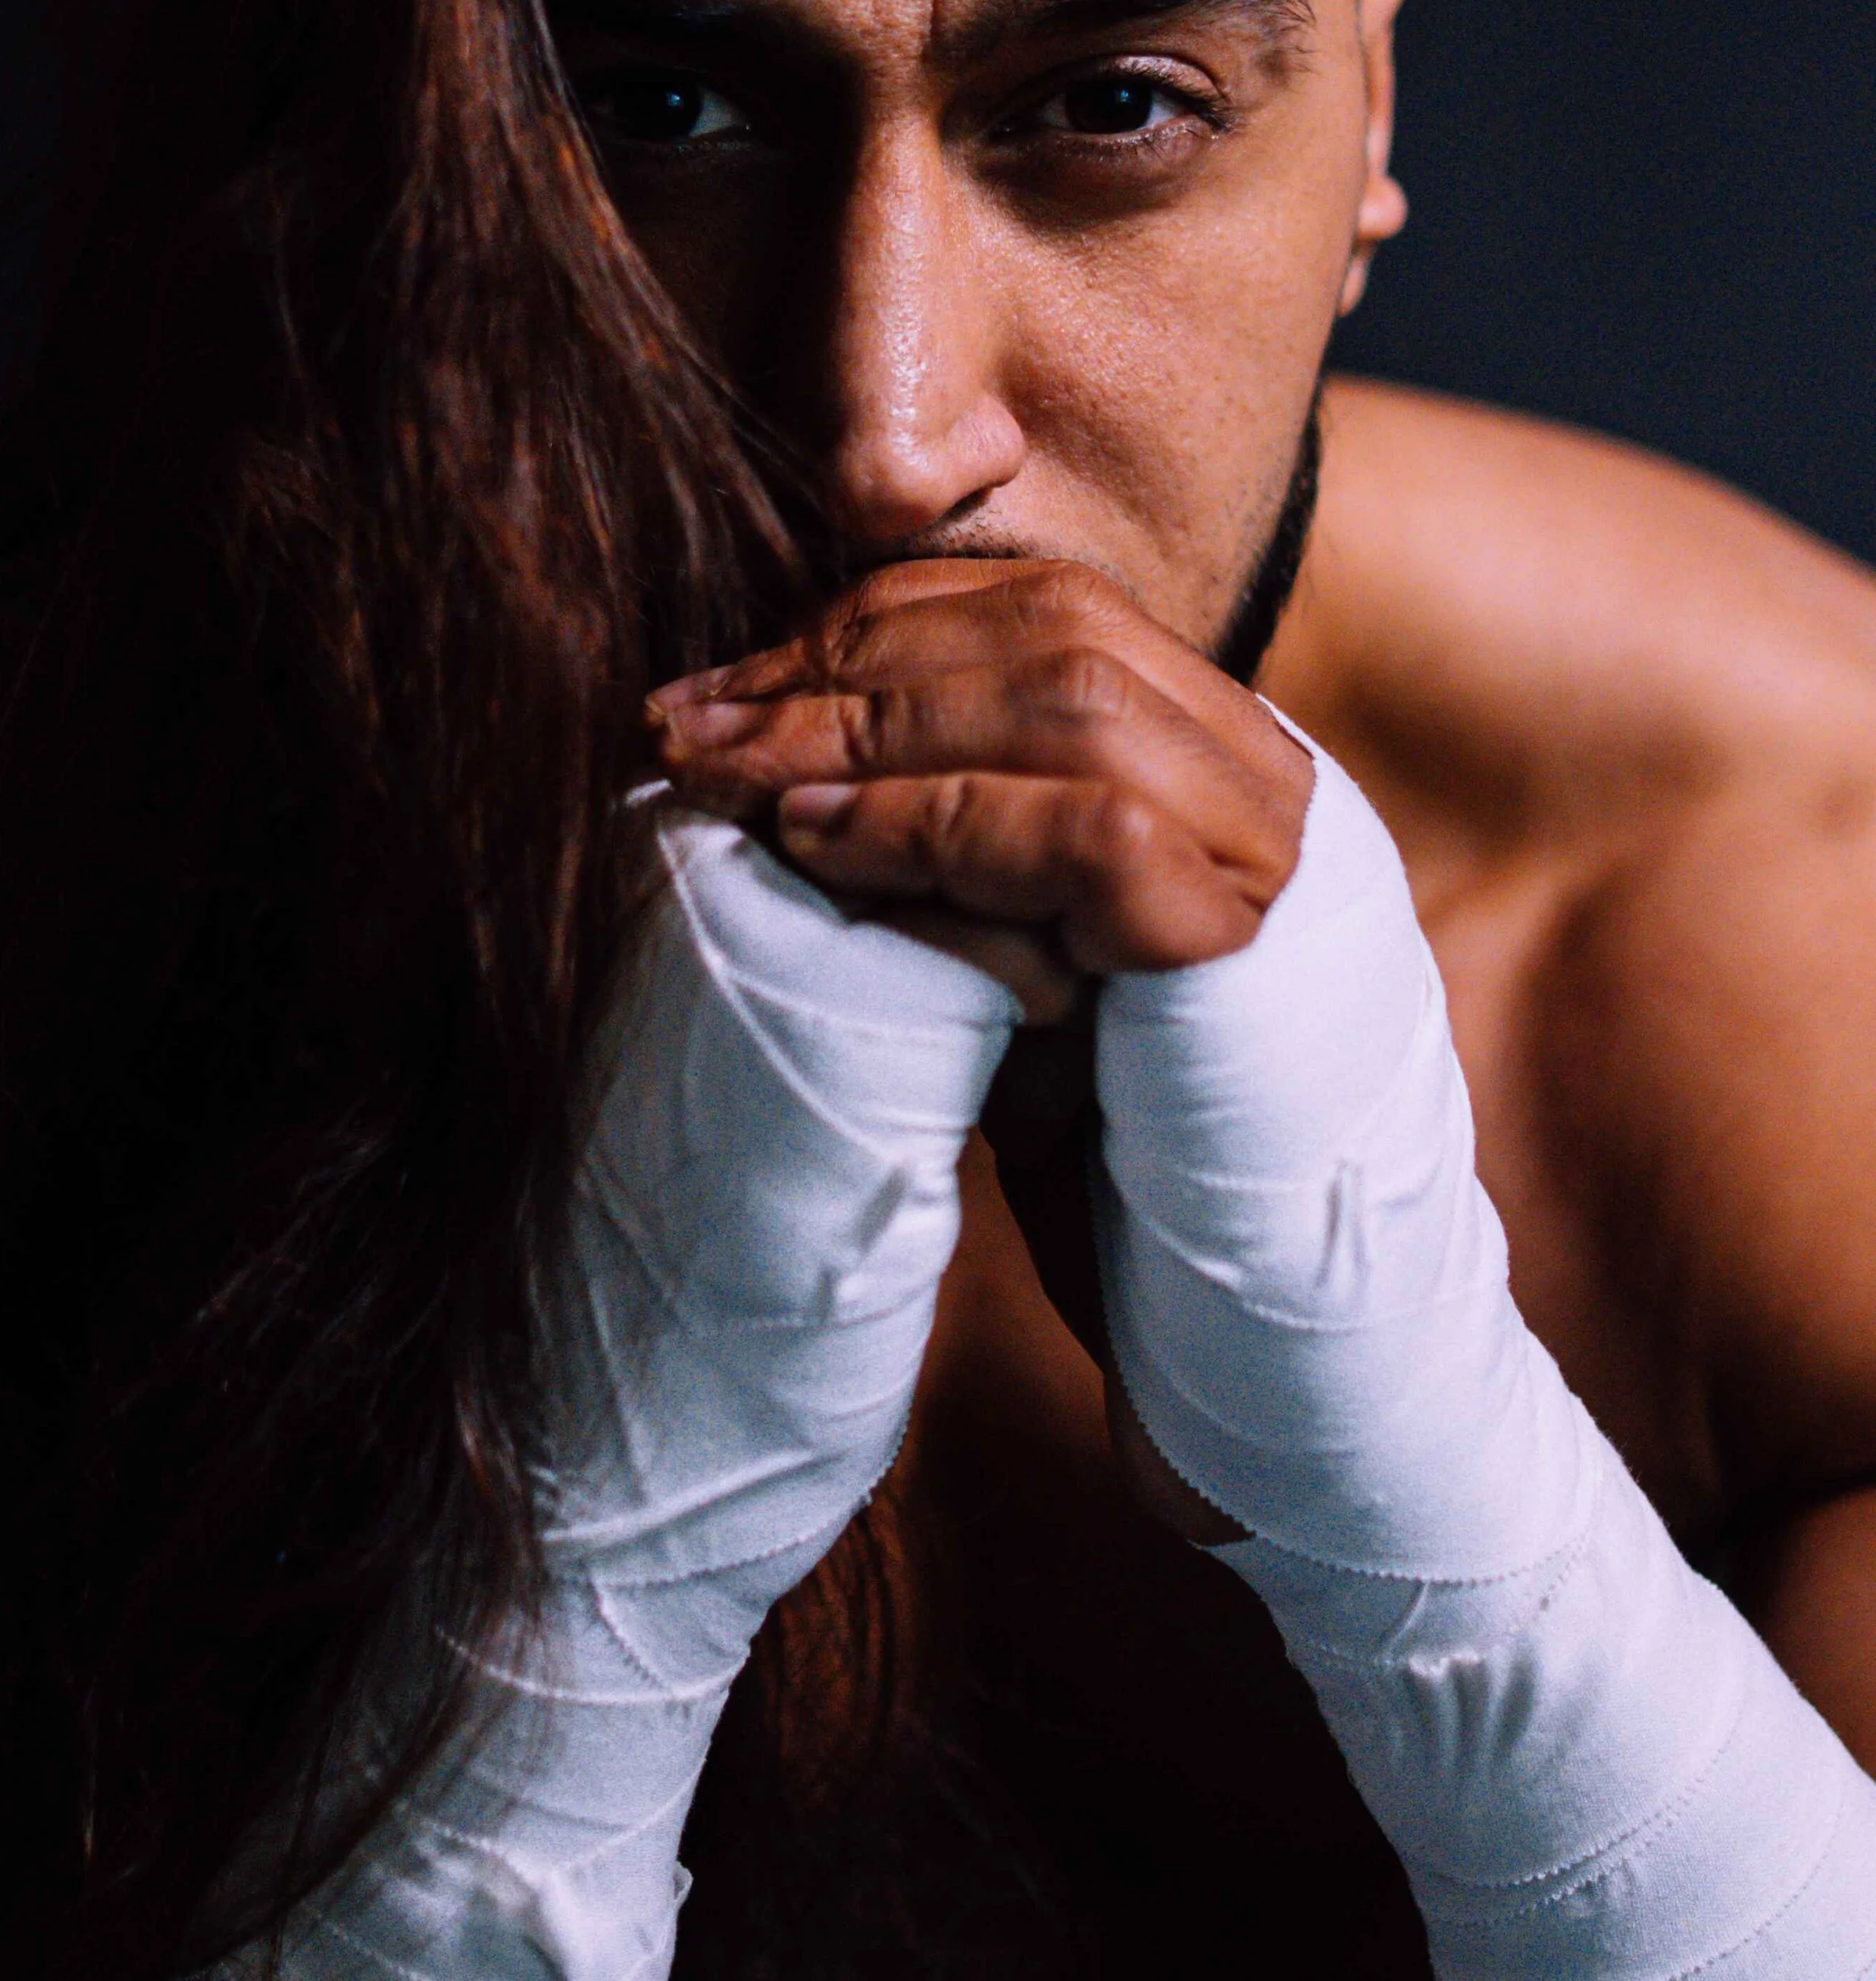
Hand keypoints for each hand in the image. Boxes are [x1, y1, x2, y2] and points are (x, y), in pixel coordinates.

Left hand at [648, 558, 1306, 1548]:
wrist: (1296, 1369)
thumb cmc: (1141, 1187)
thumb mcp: (1030, 977)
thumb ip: (963, 862)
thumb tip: (786, 769)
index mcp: (1233, 769)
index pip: (1055, 611)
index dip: (883, 622)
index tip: (733, 678)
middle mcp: (1278, 788)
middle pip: (1055, 630)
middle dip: (850, 658)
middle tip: (683, 721)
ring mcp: (1292, 863)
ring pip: (1072, 704)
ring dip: (868, 725)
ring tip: (723, 775)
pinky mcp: (1265, 957)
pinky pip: (1089, 836)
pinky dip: (934, 825)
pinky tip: (815, 842)